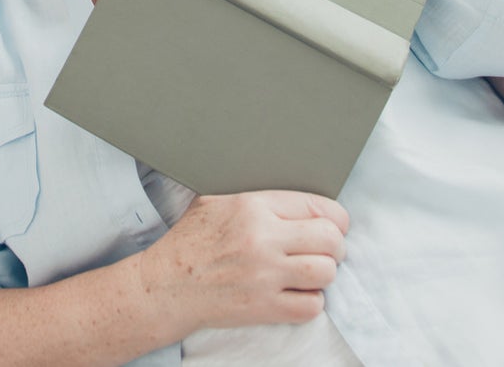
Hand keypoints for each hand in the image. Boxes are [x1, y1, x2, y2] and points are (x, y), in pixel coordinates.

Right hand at [138, 191, 347, 334]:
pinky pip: (311, 306)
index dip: (335, 217)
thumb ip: (256, 196)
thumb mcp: (216, 200)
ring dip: (325, 273)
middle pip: (330, 239)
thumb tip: (292, 196)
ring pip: (326, 272)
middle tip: (327, 249)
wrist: (168, 284)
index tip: (334, 224)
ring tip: (312, 271)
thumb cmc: (191, 240)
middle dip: (335, 245)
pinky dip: (312, 301)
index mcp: (253, 206)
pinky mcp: (264, 308)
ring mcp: (265, 275)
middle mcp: (263, 239)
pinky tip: (298, 293)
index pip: (318, 206)